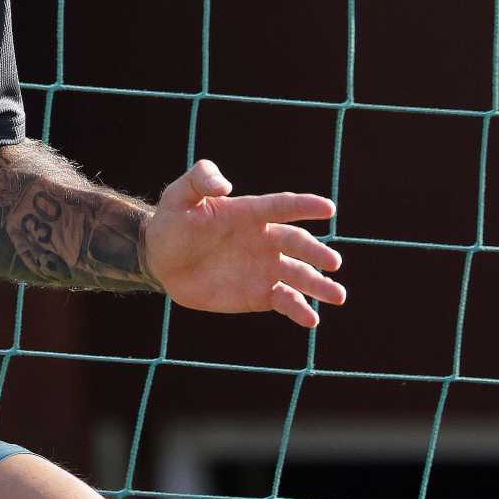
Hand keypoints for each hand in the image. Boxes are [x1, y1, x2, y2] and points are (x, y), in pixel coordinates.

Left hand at [144, 160, 346, 329]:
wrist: (161, 260)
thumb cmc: (172, 221)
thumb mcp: (180, 195)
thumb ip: (201, 180)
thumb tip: (226, 185)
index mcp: (251, 212)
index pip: (283, 207)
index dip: (306, 207)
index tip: (329, 209)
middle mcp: (264, 239)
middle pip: (298, 245)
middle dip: (317, 253)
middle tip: (334, 263)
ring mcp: (264, 268)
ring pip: (298, 275)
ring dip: (319, 285)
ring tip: (337, 296)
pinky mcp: (258, 294)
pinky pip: (284, 301)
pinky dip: (299, 309)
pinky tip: (311, 319)